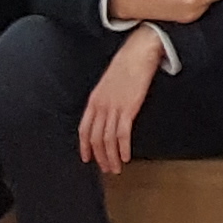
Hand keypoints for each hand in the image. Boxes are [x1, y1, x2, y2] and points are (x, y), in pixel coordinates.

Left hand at [81, 27, 162, 172]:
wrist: (138, 54)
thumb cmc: (126, 66)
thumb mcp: (108, 83)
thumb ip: (104, 99)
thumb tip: (106, 114)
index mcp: (94, 100)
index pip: (84, 129)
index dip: (84, 146)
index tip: (87, 158)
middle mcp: (101, 106)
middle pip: (95, 138)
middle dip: (100, 157)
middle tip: (106, 168)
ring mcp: (114, 108)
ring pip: (107, 140)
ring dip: (112, 157)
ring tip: (116, 167)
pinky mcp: (128, 109)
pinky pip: (122, 134)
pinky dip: (123, 148)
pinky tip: (126, 157)